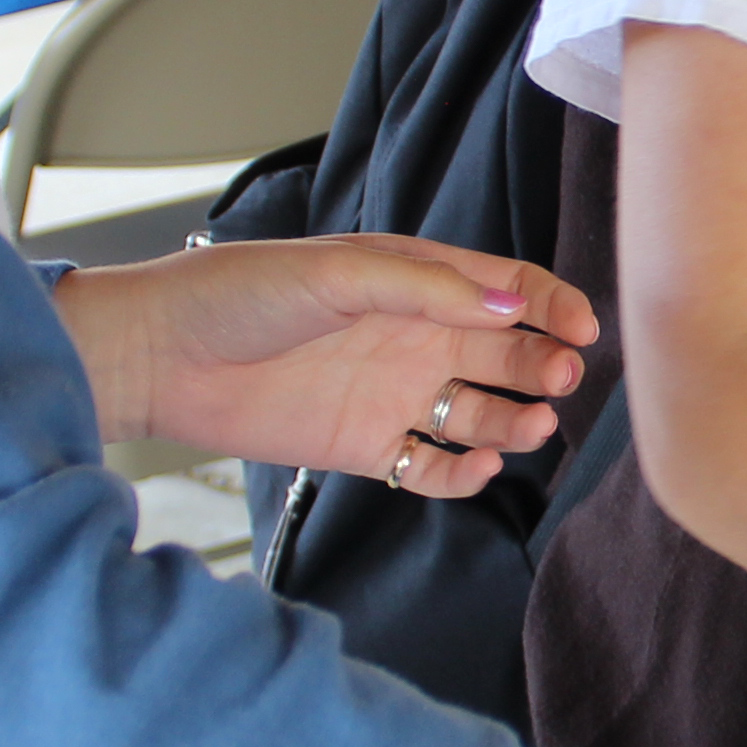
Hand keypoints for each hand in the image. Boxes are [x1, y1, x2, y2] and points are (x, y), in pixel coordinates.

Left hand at [55, 236, 597, 491]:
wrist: (161, 356)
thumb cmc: (240, 294)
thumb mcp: (340, 274)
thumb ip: (428, 289)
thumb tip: (514, 308)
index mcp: (413, 281)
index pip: (506, 288)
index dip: (552, 305)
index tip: (585, 330)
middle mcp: (412, 335)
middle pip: (506, 353)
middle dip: (543, 365)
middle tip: (560, 380)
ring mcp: (391, 393)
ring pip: (480, 412)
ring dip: (515, 421)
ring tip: (532, 427)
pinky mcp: (364, 445)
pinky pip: (432, 465)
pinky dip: (463, 473)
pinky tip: (477, 465)